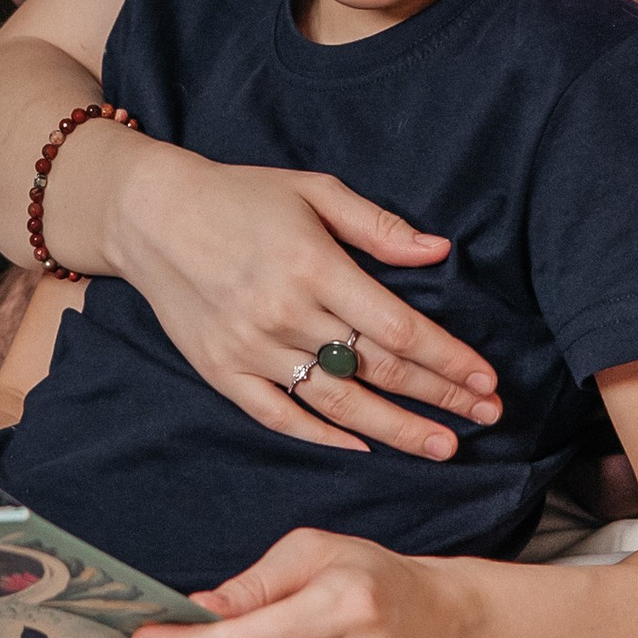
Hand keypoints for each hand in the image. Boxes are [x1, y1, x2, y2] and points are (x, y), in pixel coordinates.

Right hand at [97, 135, 497, 458]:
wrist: (149, 214)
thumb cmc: (240, 195)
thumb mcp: (313, 191)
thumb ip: (377, 226)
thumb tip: (439, 251)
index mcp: (313, 265)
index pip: (398, 328)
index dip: (448, 358)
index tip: (487, 379)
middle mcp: (284, 313)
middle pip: (377, 371)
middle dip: (440, 397)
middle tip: (488, 417)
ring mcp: (250, 348)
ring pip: (337, 403)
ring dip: (397, 429)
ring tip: (443, 447)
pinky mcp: (222, 370)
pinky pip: (280, 417)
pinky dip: (323, 437)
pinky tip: (364, 447)